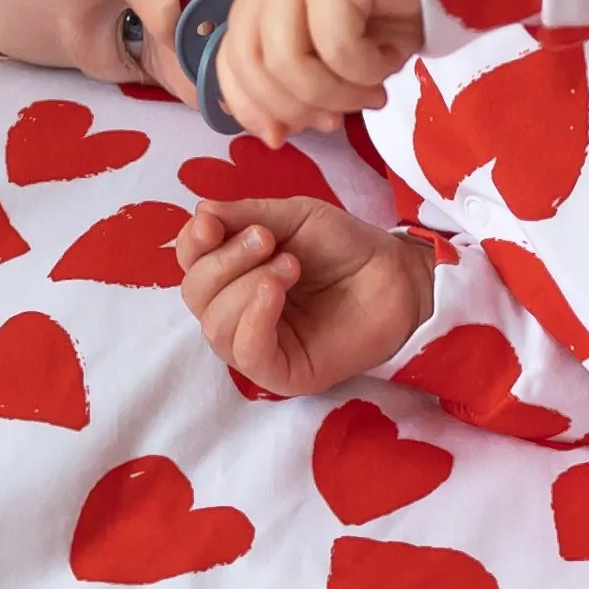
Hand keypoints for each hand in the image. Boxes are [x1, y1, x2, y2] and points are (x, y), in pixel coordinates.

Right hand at [173, 194, 434, 397]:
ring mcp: (259, 346)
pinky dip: (253, 319)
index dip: (193, 244)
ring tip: (290, 265)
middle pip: (196, 295)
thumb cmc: (346, 247)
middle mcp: (238, 312)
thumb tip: (199, 214)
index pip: (191, 265)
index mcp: (234, 274)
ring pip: (216, 326)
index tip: (212, 223)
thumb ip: (245, 215)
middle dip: (225, 262)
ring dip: (244, 287)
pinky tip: (273, 291)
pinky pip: (247, 354)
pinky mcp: (283, 374)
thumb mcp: (292, 217)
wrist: (397, 275)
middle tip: (267, 240)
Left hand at [204, 0, 423, 143]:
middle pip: (250, 60)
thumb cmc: (397, 7)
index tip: (280, 137)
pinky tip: (388, 63)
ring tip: (371, 93)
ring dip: (333, 94)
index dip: (246, 105)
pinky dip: (364, 71)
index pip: (230, 54)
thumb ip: (300, 83)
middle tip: (336, 121)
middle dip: (293, 106)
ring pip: (288, 59)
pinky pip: (337, 46)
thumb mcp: (337, 53)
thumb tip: (273, 133)